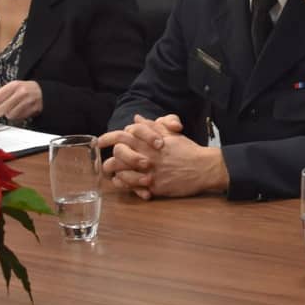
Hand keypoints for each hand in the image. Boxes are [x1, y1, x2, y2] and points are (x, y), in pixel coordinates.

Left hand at [0, 80, 42, 122]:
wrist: (44, 91)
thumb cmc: (25, 89)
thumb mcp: (11, 87)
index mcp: (14, 86)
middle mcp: (22, 92)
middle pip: (3, 107)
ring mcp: (29, 101)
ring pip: (11, 114)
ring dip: (8, 114)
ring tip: (12, 109)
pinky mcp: (34, 108)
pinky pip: (19, 117)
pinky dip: (16, 116)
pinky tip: (19, 111)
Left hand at [99, 114, 225, 198]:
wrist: (204, 168)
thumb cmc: (189, 151)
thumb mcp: (172, 134)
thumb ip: (152, 126)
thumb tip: (137, 118)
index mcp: (150, 141)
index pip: (122, 134)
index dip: (107, 137)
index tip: (100, 141)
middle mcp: (147, 154)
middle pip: (118, 153)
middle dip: (110, 158)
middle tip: (106, 164)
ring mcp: (149, 170)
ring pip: (121, 171)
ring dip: (116, 173)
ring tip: (115, 175)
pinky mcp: (153, 185)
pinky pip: (132, 186)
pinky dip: (126, 185)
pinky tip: (126, 184)